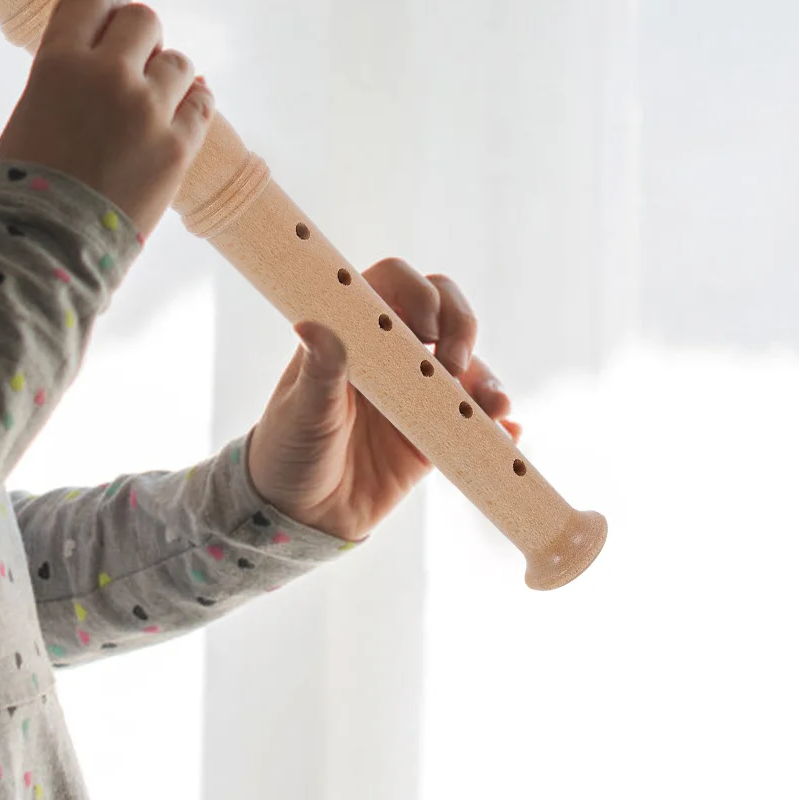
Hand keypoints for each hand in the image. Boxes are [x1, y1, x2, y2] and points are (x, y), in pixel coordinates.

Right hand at [0, 0, 213, 238]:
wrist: (42, 250)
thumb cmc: (21, 186)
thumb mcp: (31, 111)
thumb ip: (68, 77)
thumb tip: (107, 58)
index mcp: (58, 62)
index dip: (107, 4)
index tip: (112, 18)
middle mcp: (106, 75)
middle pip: (144, 20)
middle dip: (141, 38)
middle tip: (134, 63)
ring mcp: (147, 110)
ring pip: (179, 62)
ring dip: (167, 76)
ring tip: (152, 102)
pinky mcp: (177, 148)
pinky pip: (202, 104)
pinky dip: (194, 103)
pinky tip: (185, 110)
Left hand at [244, 258, 518, 542]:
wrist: (306, 515)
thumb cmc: (290, 447)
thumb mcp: (302, 410)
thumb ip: (317, 371)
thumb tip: (310, 325)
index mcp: (354, 332)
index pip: (394, 284)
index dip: (419, 292)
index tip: (426, 328)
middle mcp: (392, 352)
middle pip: (444, 311)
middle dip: (462, 328)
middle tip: (453, 367)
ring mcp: (419, 391)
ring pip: (469, 364)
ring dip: (487, 379)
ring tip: (494, 406)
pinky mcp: (438, 432)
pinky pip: (478, 419)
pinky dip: (498, 421)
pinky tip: (508, 431)